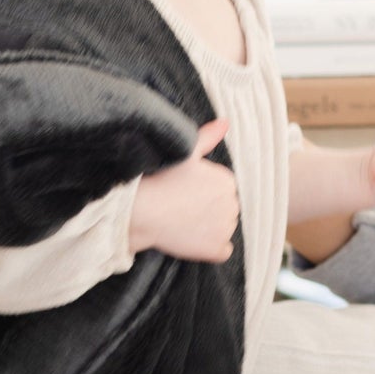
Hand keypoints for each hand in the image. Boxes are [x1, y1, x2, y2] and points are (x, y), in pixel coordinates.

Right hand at [129, 119, 239, 261]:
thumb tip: (225, 122)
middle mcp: (233, 204)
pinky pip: (222, 251)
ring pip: (222, 229)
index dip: (200, 192)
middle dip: (206, 210)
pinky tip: (191, 239)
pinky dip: (209, 248)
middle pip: (222, 210)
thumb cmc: (160, 177)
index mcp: (227, 180)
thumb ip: (207, 137)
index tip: (181, 192)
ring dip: (207, 229)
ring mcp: (226, 229)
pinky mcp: (217, 249)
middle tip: (179, 207)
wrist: (141, 210)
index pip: (220, 190)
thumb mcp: (185, 151)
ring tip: (181, 222)